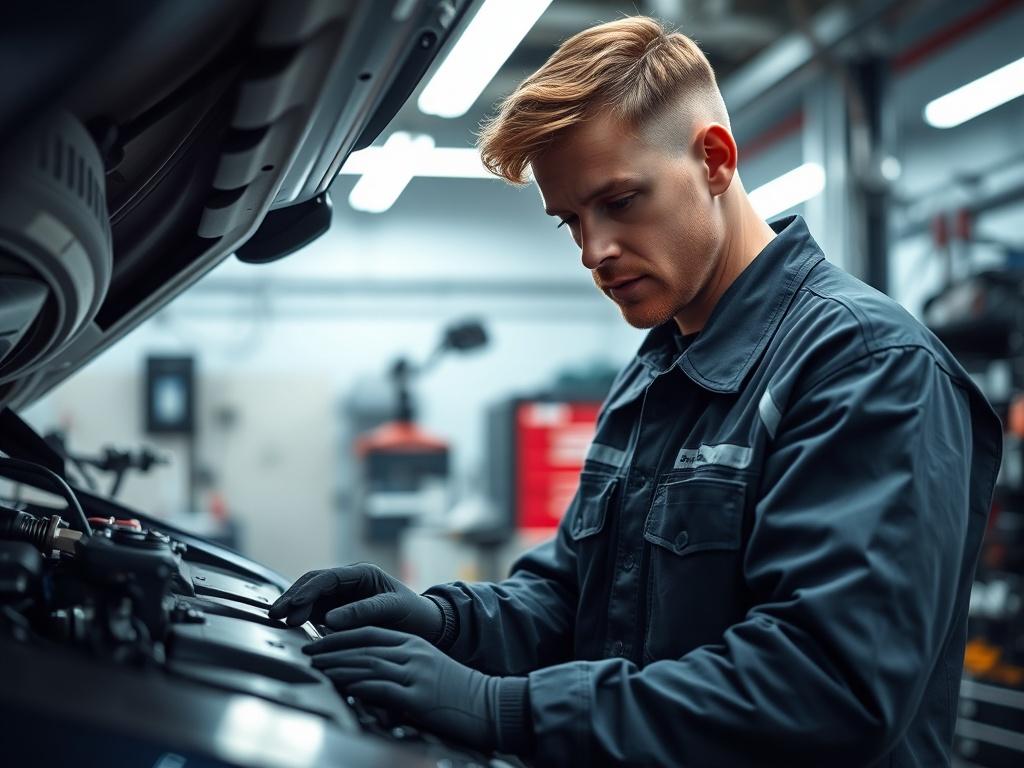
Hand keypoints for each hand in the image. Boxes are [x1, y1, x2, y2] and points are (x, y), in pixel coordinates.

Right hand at [268, 564, 442, 639]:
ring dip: (293, 607)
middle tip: (276, 614)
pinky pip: (314, 611)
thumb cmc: (413, 614)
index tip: (294, 607)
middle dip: (293, 597)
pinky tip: (289, 627)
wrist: (425, 626)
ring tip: (277, 620)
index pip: (327, 578)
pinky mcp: (336, 610)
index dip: (308, 591)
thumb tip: (329, 620)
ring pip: (309, 596)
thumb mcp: (393, 609)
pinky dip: (301, 617)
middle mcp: (348, 581)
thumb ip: (363, 612)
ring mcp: (340, 595)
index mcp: (362, 573)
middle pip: (313, 584)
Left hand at [304, 627, 500, 750]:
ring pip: (368, 663)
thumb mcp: (428, 668)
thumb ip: (400, 664)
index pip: (369, 633)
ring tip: (317, 668)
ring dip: (338, 666)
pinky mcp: (419, 697)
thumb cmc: (458, 691)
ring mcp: (416, 674)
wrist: (490, 704)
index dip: (340, 636)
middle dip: (331, 649)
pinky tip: (343, 686)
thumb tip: (366, 671)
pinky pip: (382, 688)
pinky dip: (359, 685)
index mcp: (414, 644)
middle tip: (308, 653)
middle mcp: (413, 654)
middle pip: (363, 646)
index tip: (317, 641)